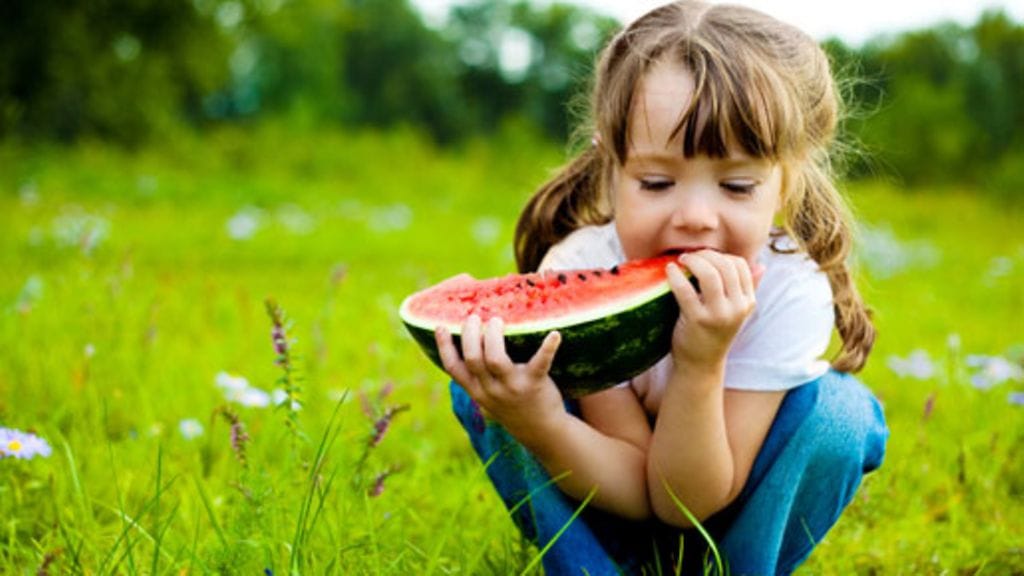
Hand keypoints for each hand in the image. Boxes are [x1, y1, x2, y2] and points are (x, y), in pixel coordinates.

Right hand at [435, 315, 566, 437]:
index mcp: (476, 391)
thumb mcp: (488, 397)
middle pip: (473, 359)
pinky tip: (554, 334)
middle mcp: (491, 390)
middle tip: (475, 317)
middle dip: (471, 334)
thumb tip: (469, 343)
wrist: (541, 431)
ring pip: (495, 359)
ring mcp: (512, 387)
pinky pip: (540, 363)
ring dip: (493, 336)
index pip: (453, 368)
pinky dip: (547, 347)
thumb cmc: (512, 405)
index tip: (441, 326)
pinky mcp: (535, 384)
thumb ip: (477, 377)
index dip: (444, 347)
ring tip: (496, 321)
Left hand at [665, 251, 762, 368]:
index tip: (704, 257)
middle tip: (688, 256)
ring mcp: (719, 314)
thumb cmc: (714, 333)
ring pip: (709, 274)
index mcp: (748, 302)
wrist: (700, 365)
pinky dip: (676, 275)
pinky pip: (686, 290)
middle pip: (725, 265)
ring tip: (680, 260)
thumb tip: (761, 265)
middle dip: (705, 254)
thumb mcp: (735, 312)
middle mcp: (738, 307)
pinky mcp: (698, 320)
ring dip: (693, 261)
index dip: (720, 255)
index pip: (740, 265)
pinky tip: (670, 270)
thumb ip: (747, 288)